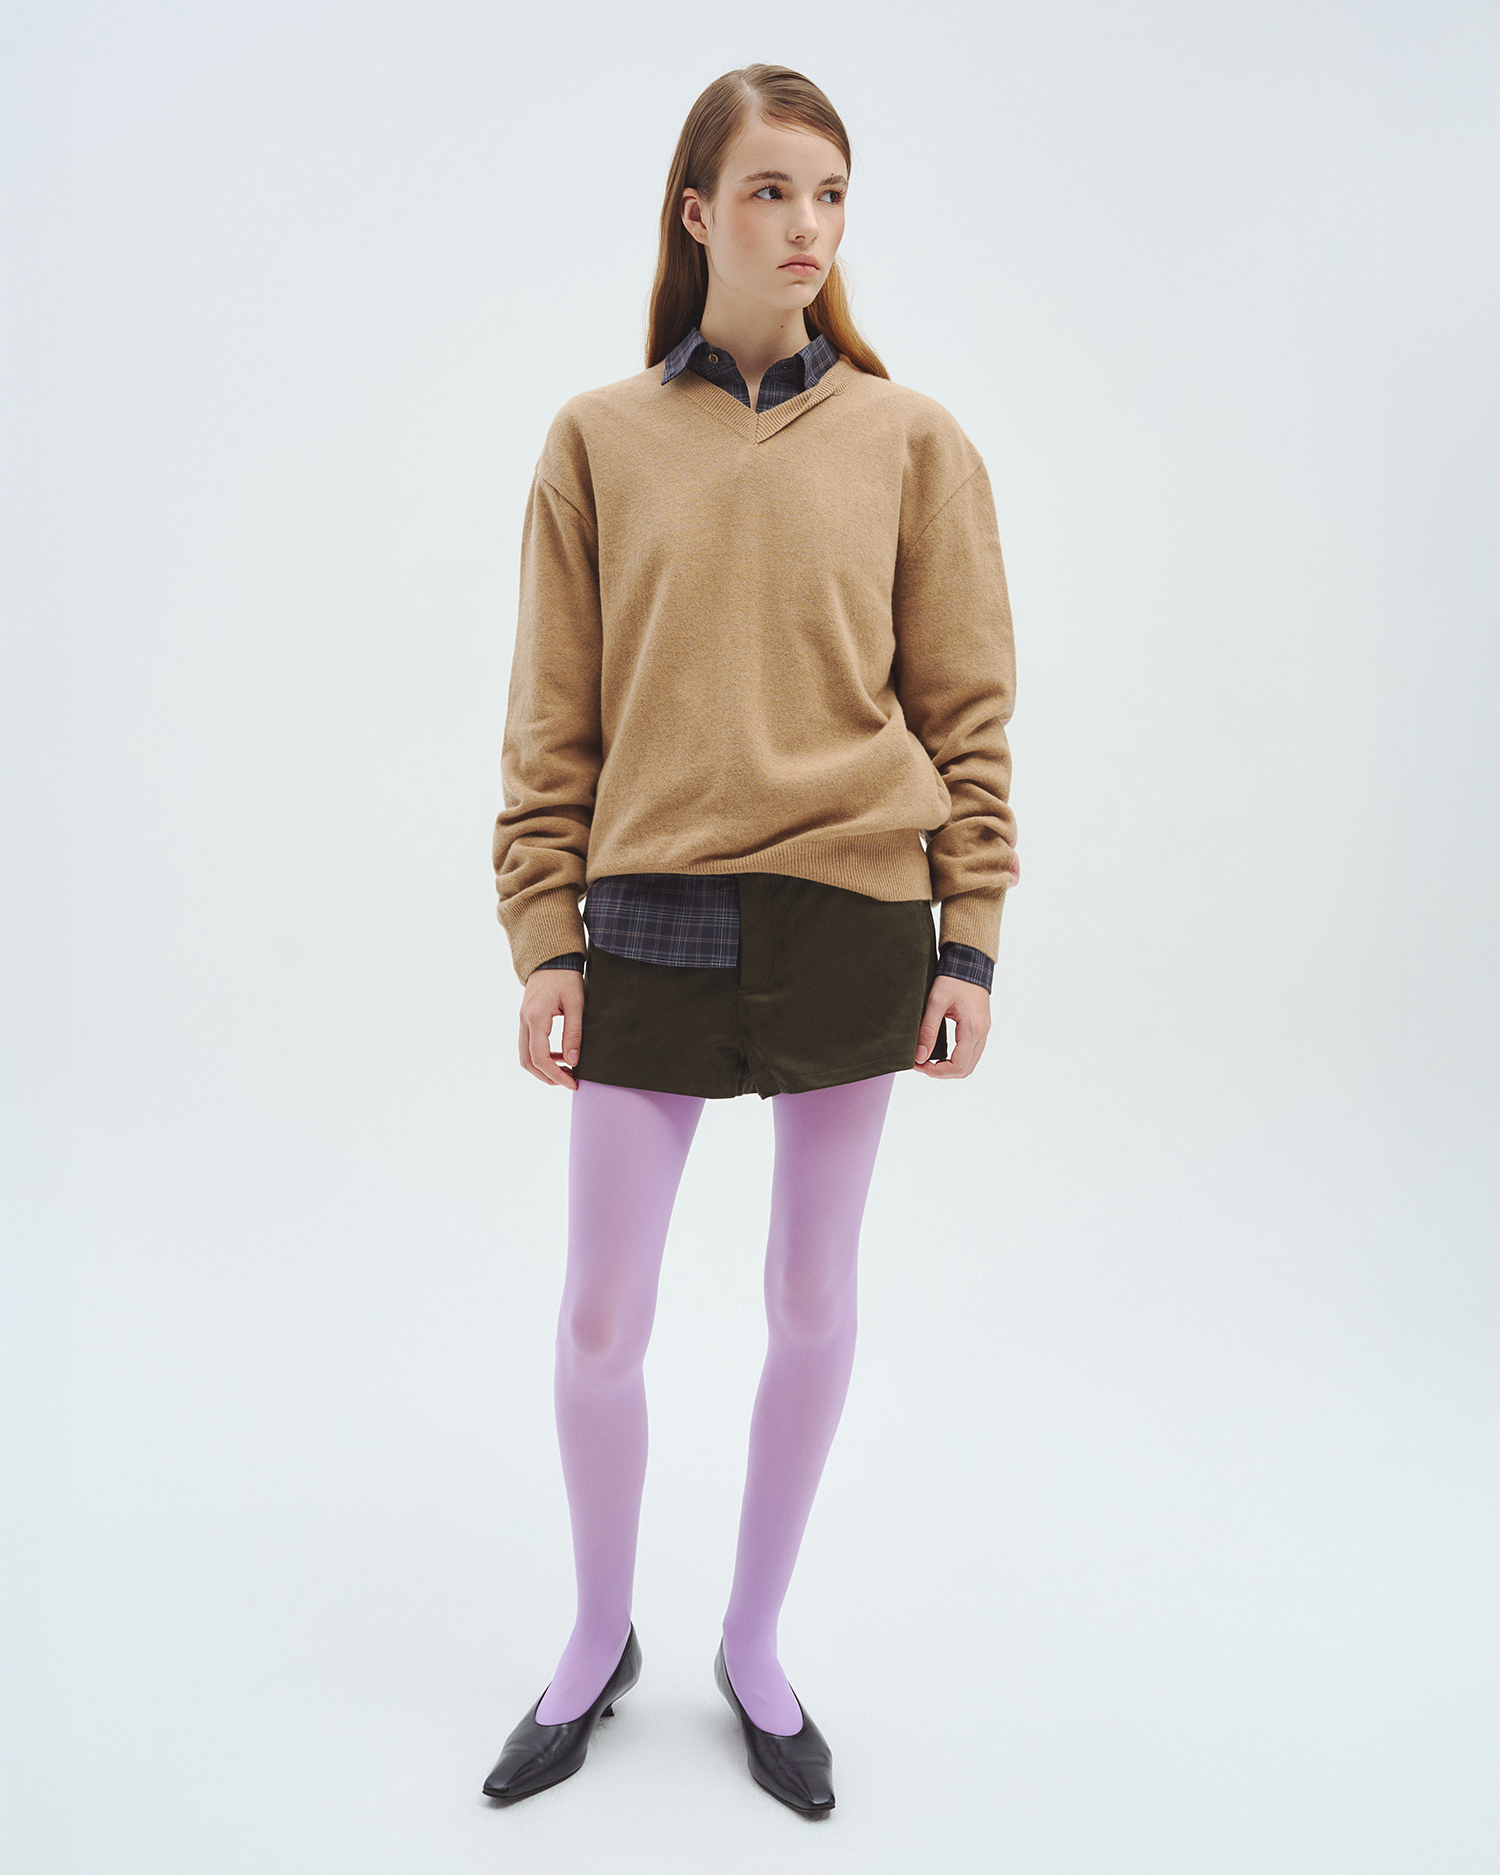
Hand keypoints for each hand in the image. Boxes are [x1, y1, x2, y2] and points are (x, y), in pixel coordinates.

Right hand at [519, 967, 584, 1088]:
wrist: (551, 959)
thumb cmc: (566, 978)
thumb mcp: (576, 1004)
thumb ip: (573, 1033)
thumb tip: (573, 1061)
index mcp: (536, 1018)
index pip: (540, 1058)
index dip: (556, 1076)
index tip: (573, 1083)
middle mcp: (525, 1021)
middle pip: (528, 1062)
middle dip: (547, 1077)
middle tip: (569, 1082)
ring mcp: (523, 1021)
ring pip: (525, 1056)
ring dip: (543, 1069)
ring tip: (567, 1071)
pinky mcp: (526, 1019)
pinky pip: (528, 1045)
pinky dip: (541, 1057)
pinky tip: (561, 1056)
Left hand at [914, 973, 990, 1078]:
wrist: (970, 962)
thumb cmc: (953, 979)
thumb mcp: (936, 1002)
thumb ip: (928, 1030)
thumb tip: (919, 1056)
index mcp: (972, 1029)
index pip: (957, 1065)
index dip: (936, 1072)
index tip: (918, 1064)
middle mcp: (982, 1033)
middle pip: (965, 1069)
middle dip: (941, 1072)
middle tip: (920, 1063)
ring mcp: (983, 1032)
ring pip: (969, 1064)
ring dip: (949, 1068)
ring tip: (927, 1059)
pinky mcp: (980, 1028)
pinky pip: (971, 1054)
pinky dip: (956, 1060)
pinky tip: (940, 1053)